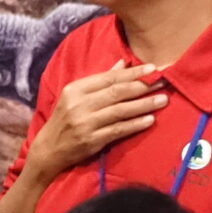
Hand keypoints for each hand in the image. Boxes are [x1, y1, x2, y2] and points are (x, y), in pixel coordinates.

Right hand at [22, 60, 166, 181]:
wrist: (48, 149)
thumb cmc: (65, 119)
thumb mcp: (76, 96)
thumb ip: (100, 80)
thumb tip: (123, 63)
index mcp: (75, 89)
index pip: (109, 78)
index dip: (132, 73)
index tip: (152, 68)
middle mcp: (79, 104)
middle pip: (116, 93)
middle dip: (142, 87)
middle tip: (162, 83)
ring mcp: (85, 123)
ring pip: (120, 111)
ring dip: (144, 105)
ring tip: (162, 100)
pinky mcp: (91, 140)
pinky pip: (118, 130)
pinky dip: (135, 124)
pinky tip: (150, 120)